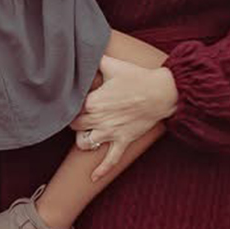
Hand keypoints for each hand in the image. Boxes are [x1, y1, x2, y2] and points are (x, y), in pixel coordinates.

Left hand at [71, 54, 176, 179]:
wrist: (161, 92)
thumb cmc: (137, 77)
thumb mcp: (112, 64)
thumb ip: (94, 59)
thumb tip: (82, 51)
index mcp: (92, 101)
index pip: (70, 108)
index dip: (68, 105)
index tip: (70, 101)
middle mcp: (98, 119)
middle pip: (74, 126)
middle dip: (74, 122)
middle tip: (78, 116)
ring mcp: (110, 132)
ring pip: (85, 143)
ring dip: (82, 140)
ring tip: (86, 133)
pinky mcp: (123, 141)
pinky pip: (110, 160)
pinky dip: (101, 170)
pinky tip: (93, 178)